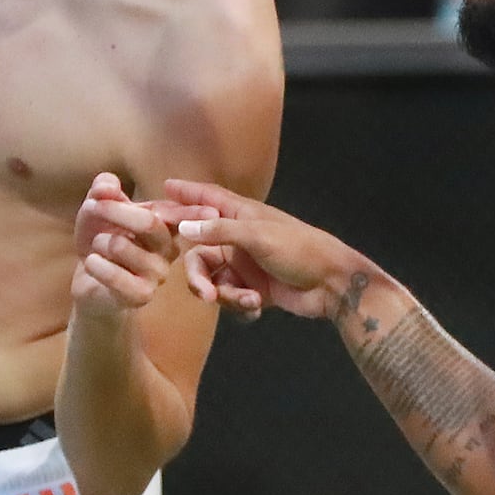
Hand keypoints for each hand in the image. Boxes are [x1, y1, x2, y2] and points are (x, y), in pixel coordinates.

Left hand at [70, 172, 216, 316]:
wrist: (88, 280)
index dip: (195, 212)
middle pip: (150, 223)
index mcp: (166, 225)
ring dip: (101, 241)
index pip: (183, 215)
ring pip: (124, 246)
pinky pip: (117, 276)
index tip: (211, 211)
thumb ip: (103, 189)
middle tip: (94, 205)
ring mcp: (157, 273)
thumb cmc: (100, 239)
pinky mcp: (141, 294)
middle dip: (117, 210)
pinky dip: (97, 265)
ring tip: (97, 245)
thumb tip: (106, 185)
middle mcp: (168, 248)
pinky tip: (92, 262)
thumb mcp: (98, 207)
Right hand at [167, 179, 363, 321]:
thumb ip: (219, 230)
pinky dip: (239, 303)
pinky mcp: (252, 288)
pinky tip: (257, 306)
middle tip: (203, 292)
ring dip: (225, 294)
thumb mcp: (258, 236)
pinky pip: (229, 296)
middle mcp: (238, 238)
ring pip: (212, 279)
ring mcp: (244, 264)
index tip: (163, 188)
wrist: (331, 285)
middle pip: (199, 252)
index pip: (207, 198)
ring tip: (246, 300)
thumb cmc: (300, 249)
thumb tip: (183, 227)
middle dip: (198, 275)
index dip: (186, 193)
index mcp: (242, 215)